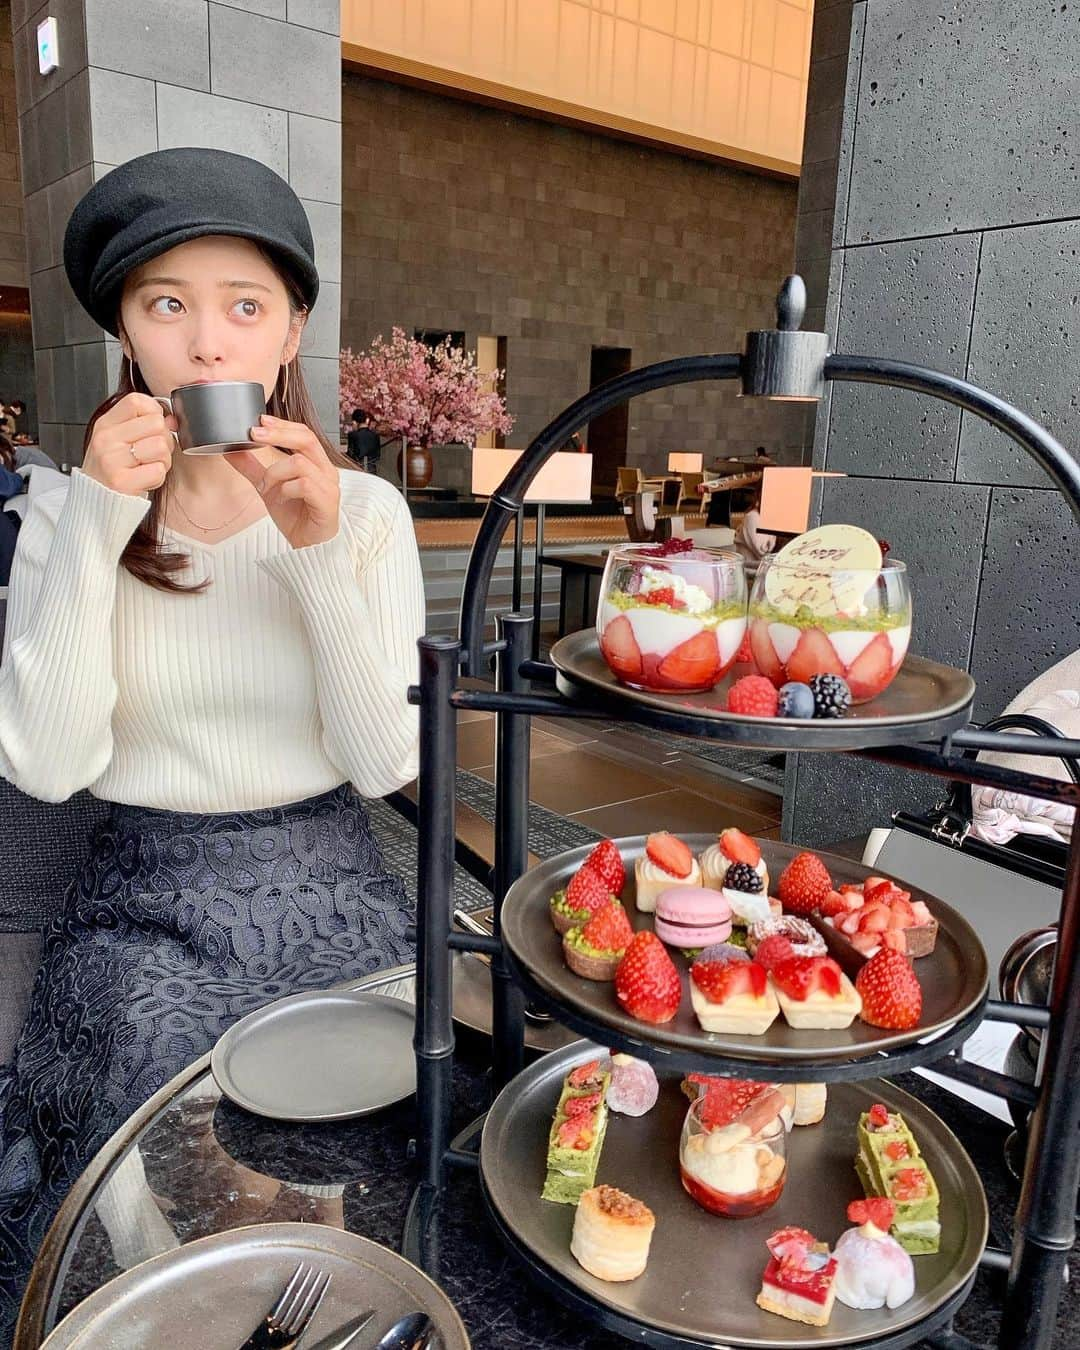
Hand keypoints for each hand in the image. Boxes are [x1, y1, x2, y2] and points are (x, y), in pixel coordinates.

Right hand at [83, 392, 177, 495]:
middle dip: (163, 440)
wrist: (95, 503)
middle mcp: (105, 439)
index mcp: (105, 425)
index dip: (154, 412)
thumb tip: (172, 418)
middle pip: (156, 424)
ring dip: (162, 461)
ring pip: (160, 446)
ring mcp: (111, 460)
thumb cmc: (111, 471)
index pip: (137, 401)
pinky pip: (158, 471)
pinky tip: (144, 480)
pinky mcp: (121, 482)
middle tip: (151, 455)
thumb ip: (143, 425)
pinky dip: (157, 478)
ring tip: (147, 467)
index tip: (153, 428)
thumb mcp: (119, 441)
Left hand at [227, 414, 340, 549]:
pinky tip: (281, 498)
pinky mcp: (328, 502)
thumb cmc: (296, 517)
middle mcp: (326, 470)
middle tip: (254, 435)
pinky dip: (286, 489)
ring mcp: (329, 486)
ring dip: (275, 472)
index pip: (303, 433)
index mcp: (316, 463)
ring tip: (267, 487)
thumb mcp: (268, 487)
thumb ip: (252, 468)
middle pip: (306, 439)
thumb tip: (231, 450)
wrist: (309, 548)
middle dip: (278, 434)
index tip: (260, 420)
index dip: (282, 424)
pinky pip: (304, 485)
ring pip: (299, 463)